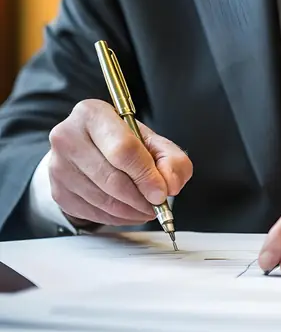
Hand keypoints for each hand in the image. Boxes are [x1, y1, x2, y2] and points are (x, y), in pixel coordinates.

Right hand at [47, 99, 192, 225]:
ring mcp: (58, 166)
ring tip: (146, 207)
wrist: (86, 148)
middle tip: (157, 204)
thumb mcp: (151, 140)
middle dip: (141, 198)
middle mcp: (68, 137)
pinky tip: (128, 210)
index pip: (123, 149)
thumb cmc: (119, 140)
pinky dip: (117, 217)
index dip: (146, 175)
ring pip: (103, 200)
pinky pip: (93, 213)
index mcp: (92, 114)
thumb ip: (171, 158)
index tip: (161, 193)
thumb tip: (171, 184)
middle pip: (112, 178)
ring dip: (131, 210)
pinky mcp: (57, 191)